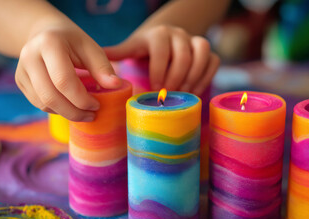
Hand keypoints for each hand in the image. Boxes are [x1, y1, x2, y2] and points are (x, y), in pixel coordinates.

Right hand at [15, 22, 121, 121]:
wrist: (46, 33)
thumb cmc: (73, 42)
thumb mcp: (91, 48)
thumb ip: (102, 67)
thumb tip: (116, 85)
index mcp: (49, 44)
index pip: (64, 81)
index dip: (82, 99)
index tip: (97, 105)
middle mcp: (29, 56)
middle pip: (50, 96)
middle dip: (74, 112)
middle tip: (91, 115)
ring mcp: (21, 70)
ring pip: (43, 103)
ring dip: (66, 113)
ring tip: (84, 113)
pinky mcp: (20, 81)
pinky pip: (38, 103)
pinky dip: (57, 110)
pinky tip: (70, 106)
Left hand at [104, 25, 219, 95]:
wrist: (165, 39)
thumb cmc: (145, 49)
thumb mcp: (131, 49)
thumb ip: (118, 53)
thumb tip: (94, 61)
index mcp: (157, 34)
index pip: (160, 49)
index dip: (159, 69)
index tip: (155, 88)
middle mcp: (178, 34)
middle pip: (183, 53)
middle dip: (176, 76)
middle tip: (168, 94)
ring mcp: (195, 41)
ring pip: (202, 53)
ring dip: (194, 76)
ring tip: (184, 94)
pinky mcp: (208, 51)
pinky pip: (214, 61)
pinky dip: (206, 77)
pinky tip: (195, 91)